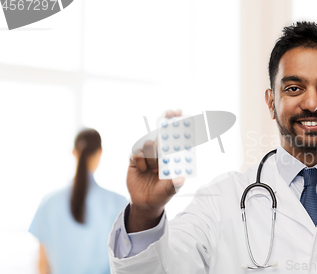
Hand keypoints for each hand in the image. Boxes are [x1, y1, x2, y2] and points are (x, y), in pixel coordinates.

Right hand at [126, 109, 184, 231]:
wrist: (145, 204)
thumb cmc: (162, 194)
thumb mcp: (170, 191)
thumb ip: (174, 185)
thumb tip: (181, 179)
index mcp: (172, 156)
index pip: (175, 136)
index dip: (176, 122)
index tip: (179, 112)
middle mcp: (161, 152)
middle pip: (162, 132)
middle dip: (165, 122)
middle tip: (170, 114)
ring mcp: (147, 154)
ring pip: (149, 144)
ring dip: (152, 156)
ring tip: (155, 169)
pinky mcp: (135, 159)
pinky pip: (137, 154)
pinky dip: (141, 162)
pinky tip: (143, 170)